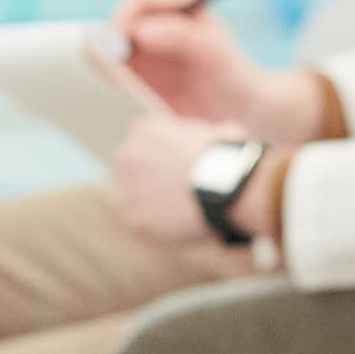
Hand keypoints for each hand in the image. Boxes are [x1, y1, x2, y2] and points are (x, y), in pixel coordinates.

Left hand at [112, 108, 223, 245]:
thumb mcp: (217, 130)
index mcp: (144, 128)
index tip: (181, 163)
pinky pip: (143, 222)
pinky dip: (159, 225)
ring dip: (152, 201)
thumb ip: (203, 134)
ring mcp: (129, 188)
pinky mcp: (136, 218)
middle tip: (178, 187)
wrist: (226, 186)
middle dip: (151, 175)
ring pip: (136, 196)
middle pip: (133, 166)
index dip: (165, 152)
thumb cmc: (227, 156)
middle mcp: (127, 154)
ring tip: (181, 208)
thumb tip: (216, 137)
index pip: (145, 139)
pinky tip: (180, 223)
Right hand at [113, 0, 319, 138]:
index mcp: (176, 8)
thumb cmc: (234, 75)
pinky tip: (126, 104)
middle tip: (110, 74)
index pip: (138, 1)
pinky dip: (113, 89)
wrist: (241, 109)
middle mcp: (156, 26)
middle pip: (117, 26)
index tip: (119, 43)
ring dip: (107, 71)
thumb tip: (141, 32)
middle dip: (108, 47)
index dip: (123, 17)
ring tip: (126, 94)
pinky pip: (116, 79)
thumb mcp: (214, 52)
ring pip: (111, 54)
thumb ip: (180, 36)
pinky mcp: (141, 78)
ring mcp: (146, 53)